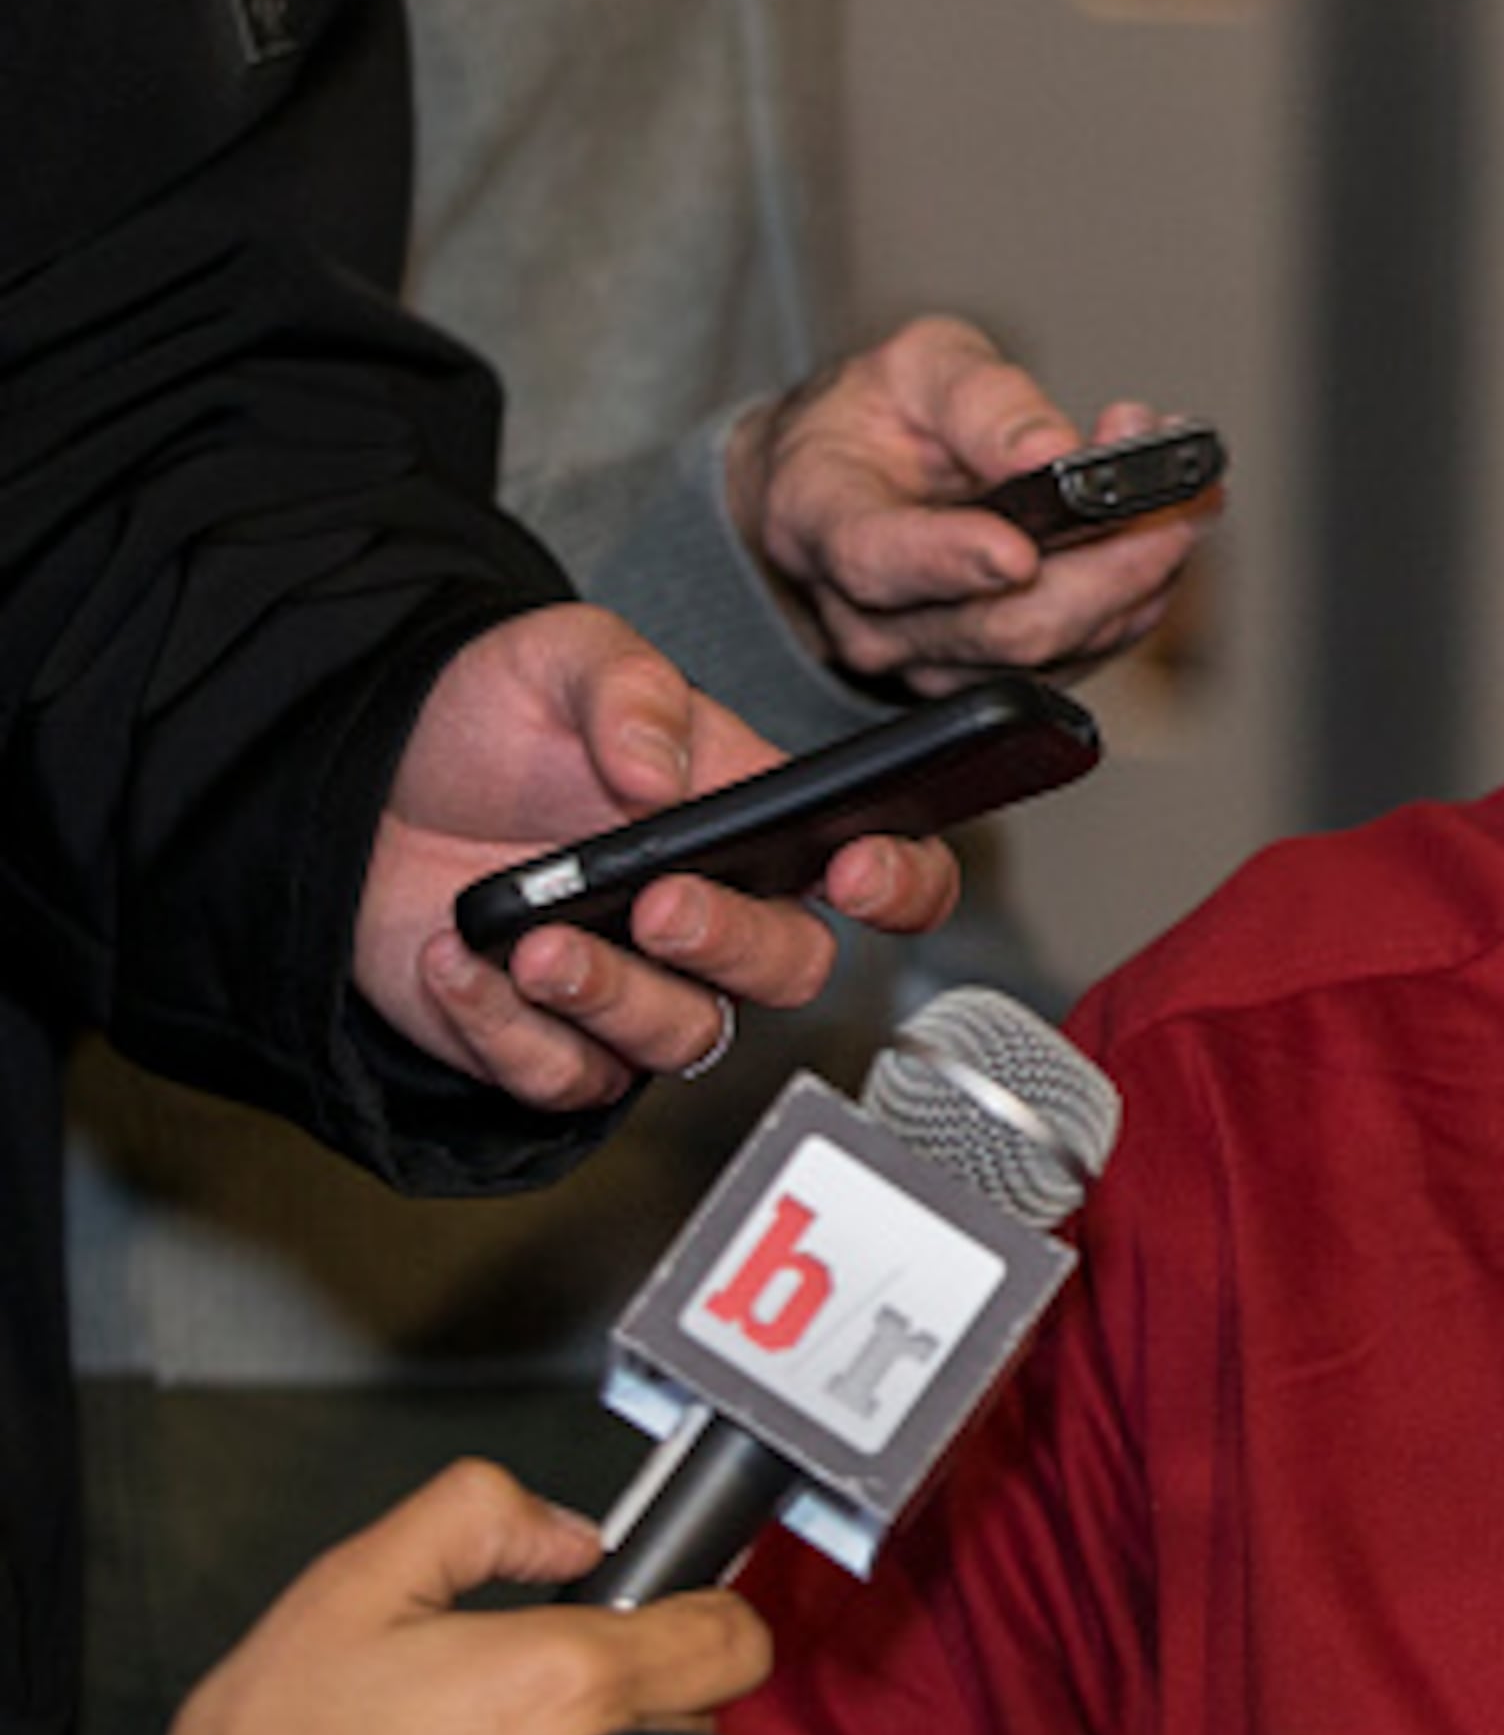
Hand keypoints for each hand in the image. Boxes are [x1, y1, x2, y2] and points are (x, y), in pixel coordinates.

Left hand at [352, 604, 960, 1110]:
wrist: (368, 779)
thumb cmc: (497, 718)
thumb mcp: (565, 655)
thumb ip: (628, 690)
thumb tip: (658, 772)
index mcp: (759, 824)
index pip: (887, 869)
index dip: (903, 885)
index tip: (852, 871)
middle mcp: (720, 917)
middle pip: (792, 970)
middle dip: (733, 945)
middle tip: (660, 904)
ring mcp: (643, 986)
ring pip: (687, 1039)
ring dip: (613, 998)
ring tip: (534, 943)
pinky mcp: (553, 1043)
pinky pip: (569, 1079)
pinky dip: (507, 1032)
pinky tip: (457, 960)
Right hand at [725, 314, 1206, 691]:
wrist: (854, 480)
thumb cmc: (878, 418)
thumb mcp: (919, 364)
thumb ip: (981, 399)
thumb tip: (1049, 449)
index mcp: (823, 522)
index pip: (881, 560)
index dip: (956, 560)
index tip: (1022, 547)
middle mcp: (873, 616)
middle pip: (1003, 626)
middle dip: (1108, 561)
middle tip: (1173, 495)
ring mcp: (934, 661)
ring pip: (1058, 649)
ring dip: (1138, 573)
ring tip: (1181, 492)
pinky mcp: (998, 677)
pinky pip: (1085, 650)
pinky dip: (1137, 591)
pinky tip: (1160, 530)